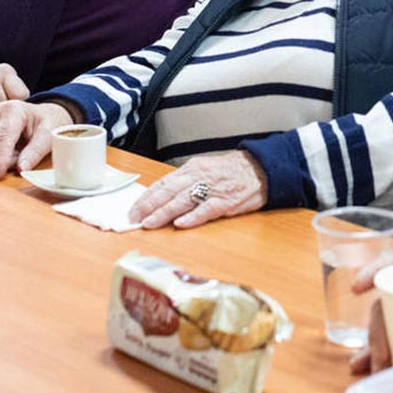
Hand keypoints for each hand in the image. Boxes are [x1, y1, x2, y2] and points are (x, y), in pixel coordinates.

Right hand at [0, 100, 73, 180]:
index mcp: (13, 110)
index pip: (2, 137)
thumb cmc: (48, 122)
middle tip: (18, 162)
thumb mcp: (50, 134)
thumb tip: (21, 169)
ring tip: (15, 157)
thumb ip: (36, 151)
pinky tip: (6, 157)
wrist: (44, 116)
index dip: (0, 158)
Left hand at [126, 151, 266, 228]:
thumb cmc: (230, 171)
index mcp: (191, 169)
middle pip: (169, 192)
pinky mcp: (226, 202)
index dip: (147, 197)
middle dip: (149, 206)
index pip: (163, 183)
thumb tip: (161, 198)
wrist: (260, 169)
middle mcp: (199, 177)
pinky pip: (206, 210)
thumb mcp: (204, 170)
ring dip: (164, 213)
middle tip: (134, 218)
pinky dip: (193, 217)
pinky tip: (181, 224)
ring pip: (183, 201)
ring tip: (150, 223)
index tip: (133, 209)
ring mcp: (212, 189)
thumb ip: (184, 183)